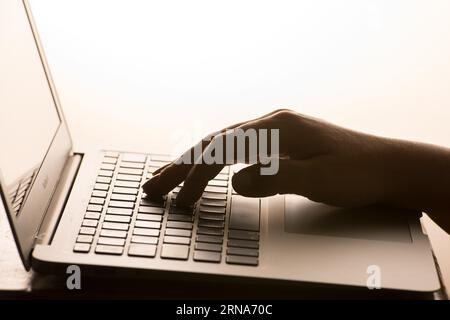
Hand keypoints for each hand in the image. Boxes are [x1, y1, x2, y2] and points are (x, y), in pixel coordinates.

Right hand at [143, 109, 392, 207]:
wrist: (388, 166)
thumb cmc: (357, 172)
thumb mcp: (318, 178)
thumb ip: (274, 178)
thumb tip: (236, 182)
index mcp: (278, 128)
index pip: (223, 149)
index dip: (196, 173)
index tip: (179, 196)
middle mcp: (272, 123)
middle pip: (215, 143)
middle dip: (181, 165)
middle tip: (154, 185)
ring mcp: (275, 132)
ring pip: (223, 146)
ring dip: (194, 164)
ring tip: (169, 179)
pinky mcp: (280, 143)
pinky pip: (238, 151)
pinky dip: (215, 163)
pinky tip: (206, 171)